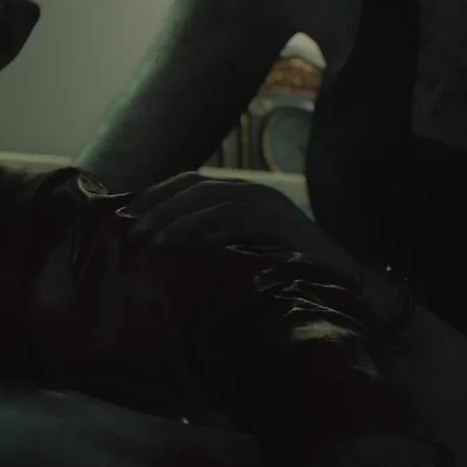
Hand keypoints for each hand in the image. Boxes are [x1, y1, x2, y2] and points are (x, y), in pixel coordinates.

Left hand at [124, 172, 409, 318]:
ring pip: (211, 201)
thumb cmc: (281, 274)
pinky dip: (209, 232)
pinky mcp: (283, 221)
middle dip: (158, 208)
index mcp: (239, 192)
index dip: (155, 194)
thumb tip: (153, 247)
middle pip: (195, 187)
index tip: (125, 215)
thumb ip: (204, 241)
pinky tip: (187, 247)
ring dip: (176, 221)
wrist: (341, 285)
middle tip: (132, 232)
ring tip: (151, 243)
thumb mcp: (233, 251)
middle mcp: (253, 190)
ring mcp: (269, 203)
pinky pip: (237, 220)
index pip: (189, 182)